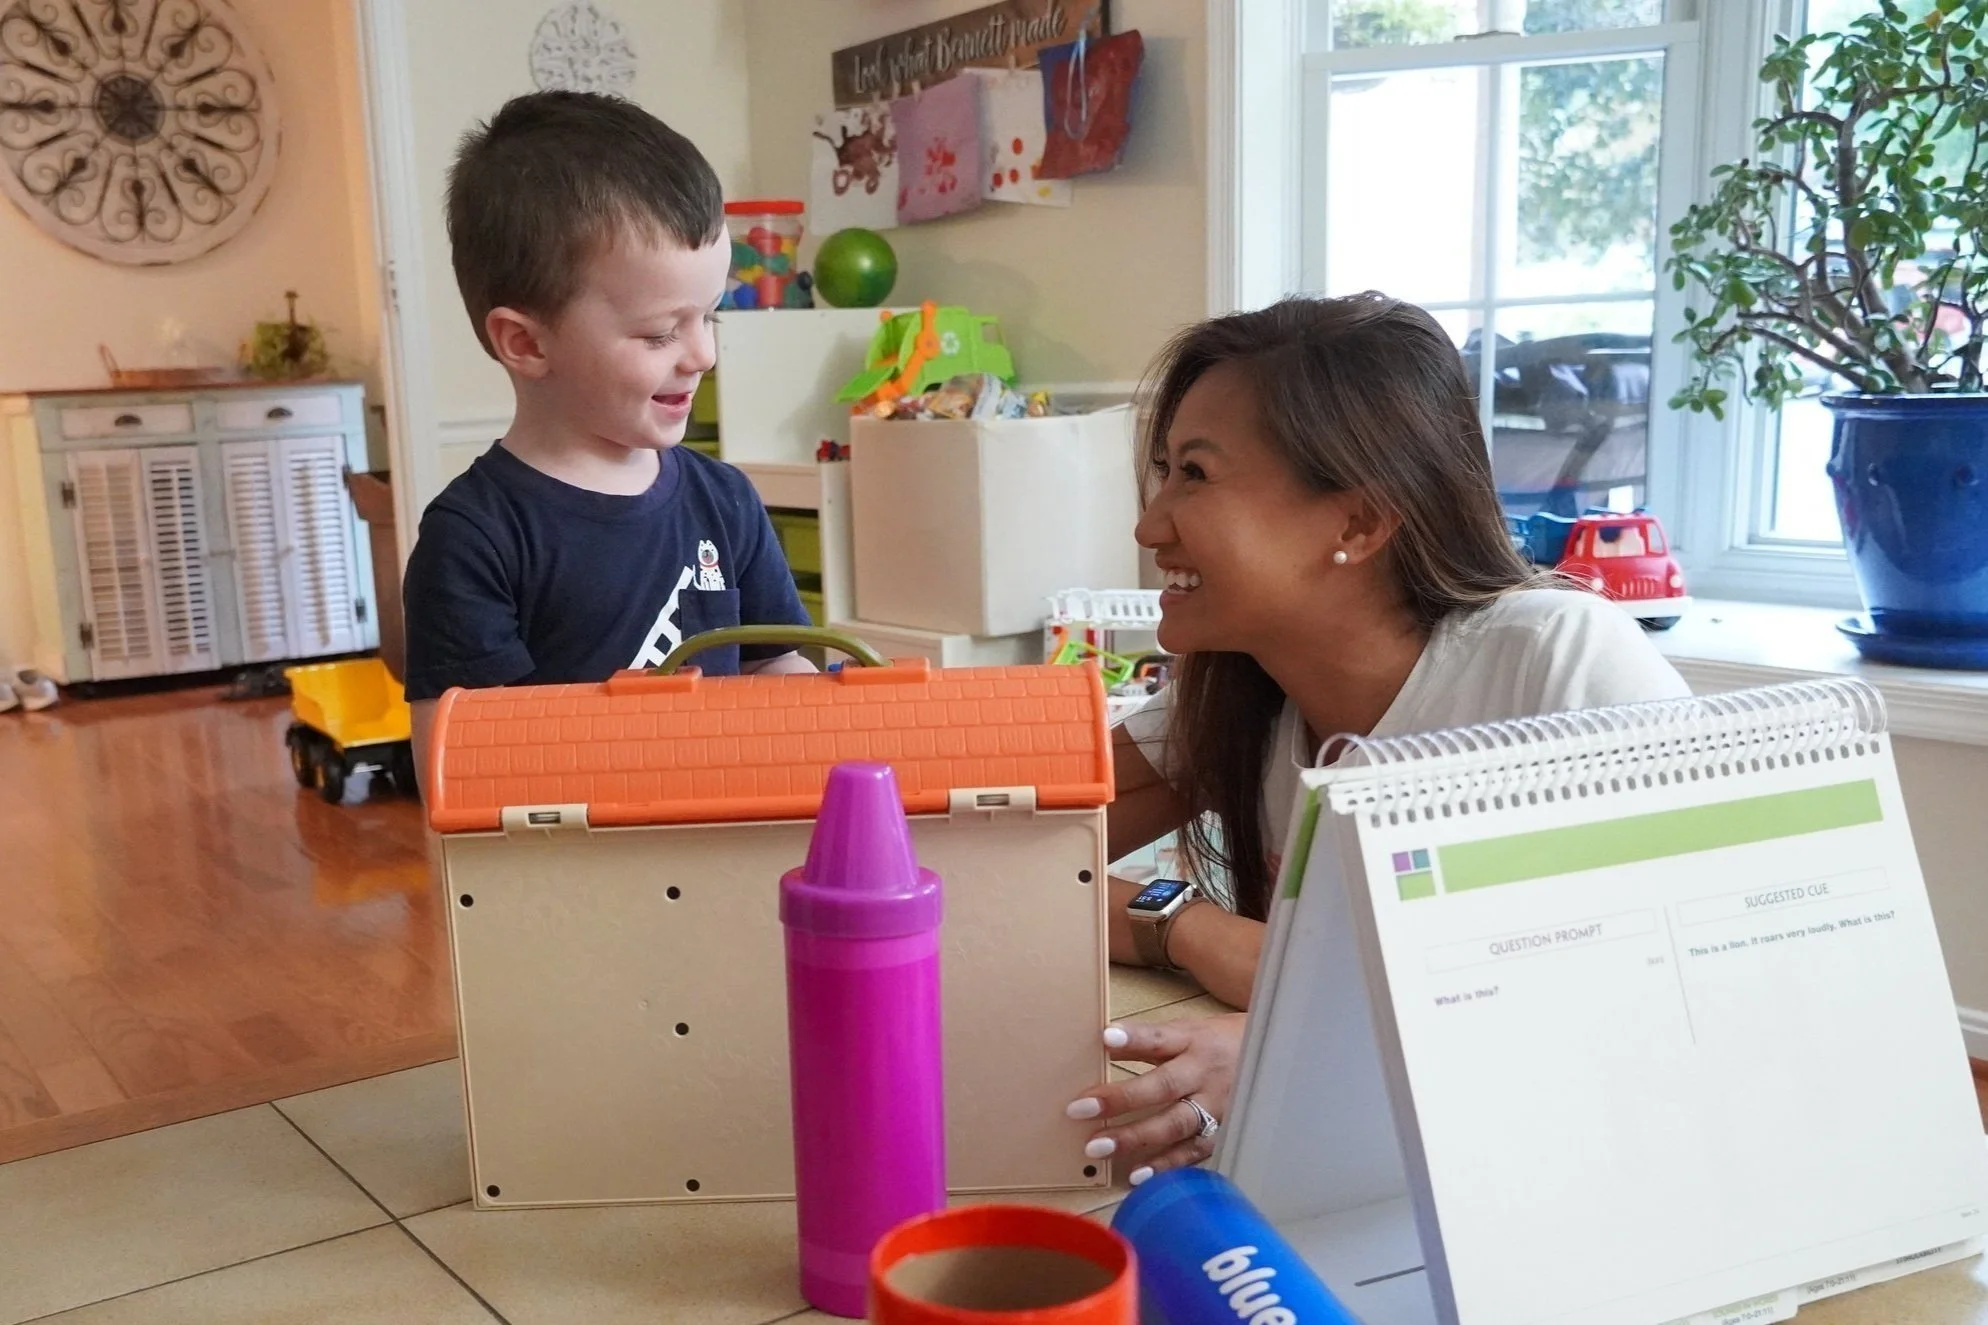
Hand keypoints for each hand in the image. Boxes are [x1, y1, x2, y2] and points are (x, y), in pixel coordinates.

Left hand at [1064, 1013, 1246, 1184]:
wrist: (1275, 1061)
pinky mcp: (1222, 1133)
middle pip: (1163, 1086)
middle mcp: (1204, 1074)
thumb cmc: (1219, 1045)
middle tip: (1080, 1109)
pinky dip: (1165, 1165)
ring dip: (1136, 1137)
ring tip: (1099, 1147)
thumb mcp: (1188, 1032)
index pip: (1161, 1038)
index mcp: (1194, 1041)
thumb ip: (1149, 1041)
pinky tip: (1137, 1176)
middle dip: (1121, 1099)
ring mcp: (1216, 1107)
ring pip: (1175, 1124)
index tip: (1105, 1038)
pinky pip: (1191, 1152)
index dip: (1135, 1038)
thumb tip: (1104, 1045)